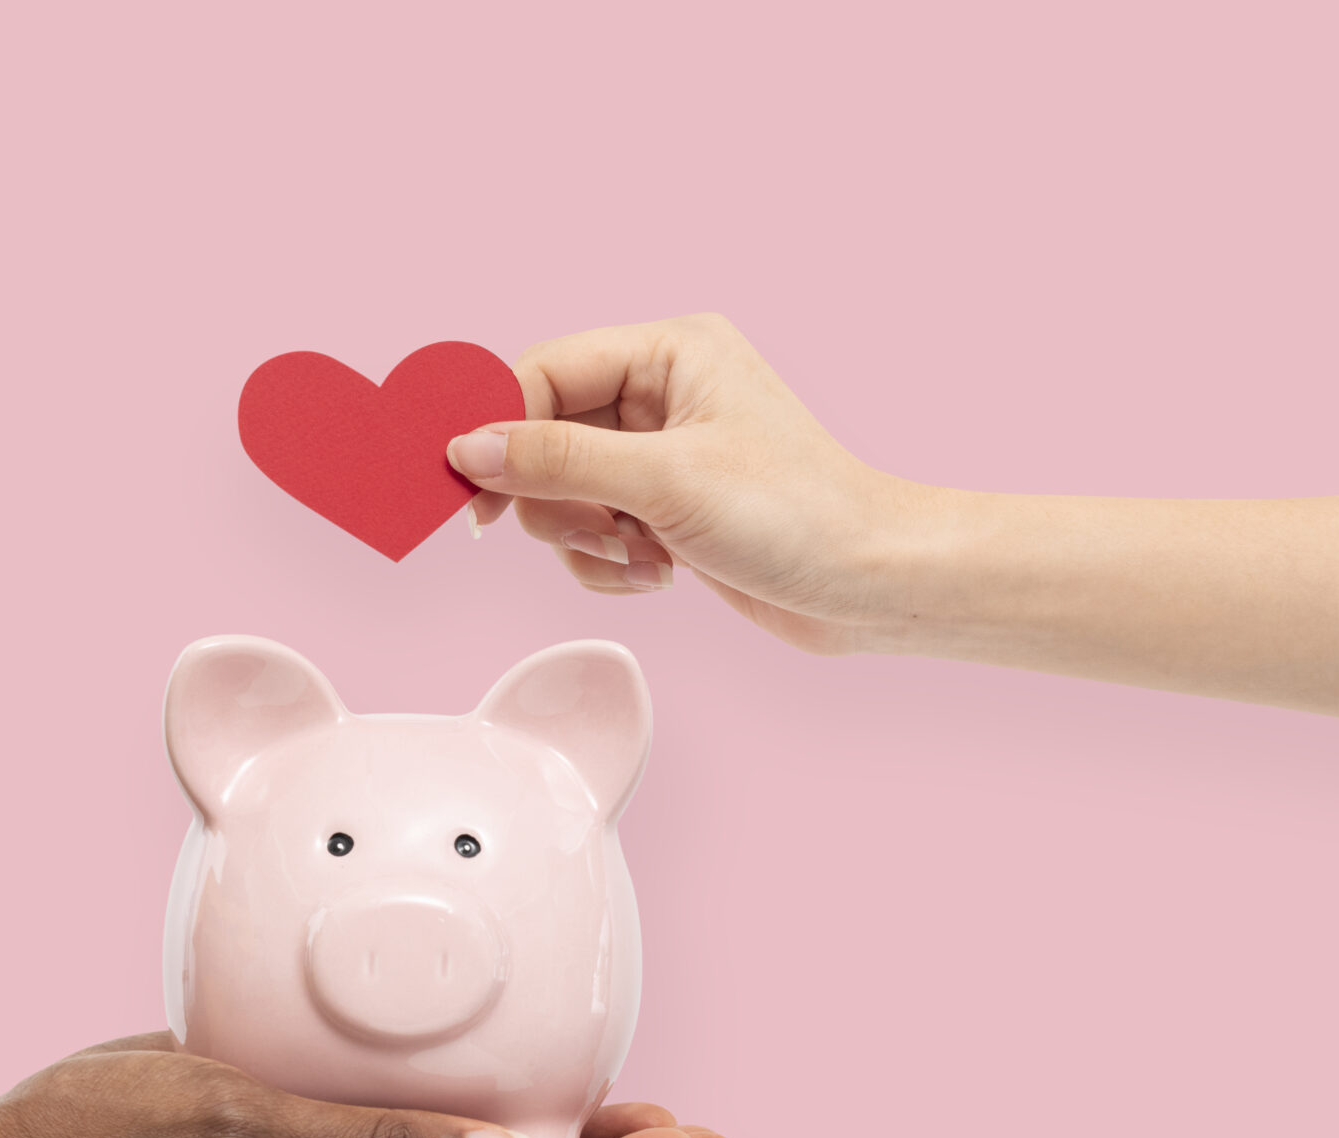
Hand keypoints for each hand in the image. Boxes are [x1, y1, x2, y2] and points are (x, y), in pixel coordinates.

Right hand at [450, 313, 913, 653]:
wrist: (871, 585)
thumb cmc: (797, 516)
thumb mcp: (664, 481)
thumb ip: (556, 460)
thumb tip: (468, 448)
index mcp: (669, 351)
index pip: (543, 372)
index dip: (498, 428)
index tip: (467, 487)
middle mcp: (662, 393)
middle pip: (543, 437)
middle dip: (559, 500)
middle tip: (597, 532)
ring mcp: (662, 453)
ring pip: (561, 493)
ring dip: (587, 539)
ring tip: (644, 556)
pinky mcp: (666, 507)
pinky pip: (592, 530)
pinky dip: (611, 561)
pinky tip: (662, 573)